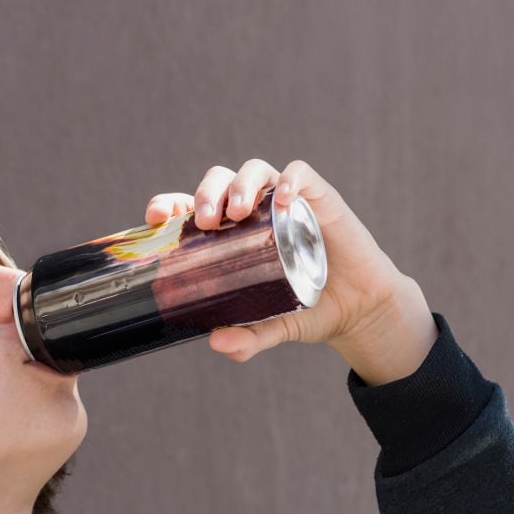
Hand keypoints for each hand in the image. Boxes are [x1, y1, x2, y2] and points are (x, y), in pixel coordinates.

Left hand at [144, 159, 437, 383]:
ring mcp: (286, 200)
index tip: (156, 218)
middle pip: (221, 181)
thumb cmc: (307, 309)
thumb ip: (247, 339)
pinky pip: (302, 174)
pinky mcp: (320, 198)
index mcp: (231, 235)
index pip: (191, 207)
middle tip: (206, 223)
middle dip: (207, 194)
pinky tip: (284, 199)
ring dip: (242, 184)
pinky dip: (291, 180)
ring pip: (256, 171)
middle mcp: (255, 211)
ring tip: (239, 211)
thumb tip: (216, 342)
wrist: (357, 308)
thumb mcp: (272, 327)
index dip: (170, 205)